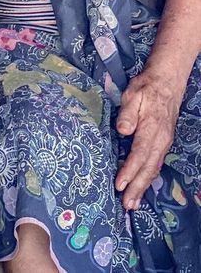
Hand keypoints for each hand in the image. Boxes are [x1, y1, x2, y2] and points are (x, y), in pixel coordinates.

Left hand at [115, 69, 182, 209]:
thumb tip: (122, 130)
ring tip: (133, 203)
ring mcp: (163, 142)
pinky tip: (142, 185)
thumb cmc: (146, 88)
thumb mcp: (133, 95)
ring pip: (153, 168)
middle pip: (148, 168)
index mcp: (151, 130)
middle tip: (126, 205)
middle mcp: (160, 140)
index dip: (129, 171)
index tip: (119, 185)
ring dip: (143, 186)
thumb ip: (127, 114)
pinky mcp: (163, 142)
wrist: (167, 82)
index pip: (138, 155)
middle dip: (137, 187)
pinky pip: (155, 163)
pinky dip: (148, 177)